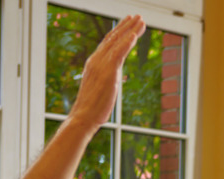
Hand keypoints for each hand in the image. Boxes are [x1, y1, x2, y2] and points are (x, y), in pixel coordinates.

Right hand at [68, 15, 145, 129]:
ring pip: (117, 43)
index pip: (108, 43)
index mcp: (95, 63)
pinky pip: (118, 54)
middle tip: (138, 16)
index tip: (129, 23)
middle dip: (127, 26)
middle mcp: (97, 60)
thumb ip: (107, 78)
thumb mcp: (101, 87)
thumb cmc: (92, 107)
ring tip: (141, 20)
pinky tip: (134, 35)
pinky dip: (126, 43)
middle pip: (113, 38)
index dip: (119, 32)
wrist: (83, 116)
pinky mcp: (108, 73)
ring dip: (130, 30)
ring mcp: (101, 65)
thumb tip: (113, 78)